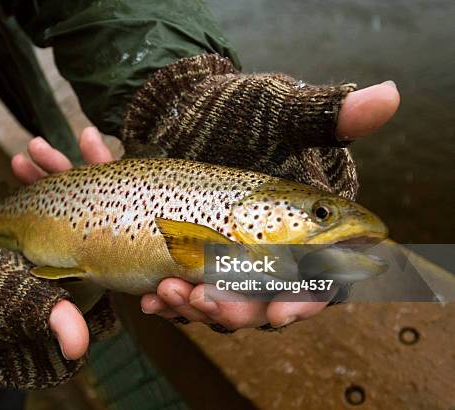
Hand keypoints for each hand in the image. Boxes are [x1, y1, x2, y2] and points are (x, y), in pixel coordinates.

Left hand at [12, 75, 399, 332]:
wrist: (188, 110)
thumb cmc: (242, 111)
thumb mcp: (280, 111)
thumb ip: (326, 115)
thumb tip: (387, 95)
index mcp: (304, 227)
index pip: (320, 278)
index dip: (306, 300)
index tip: (280, 310)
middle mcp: (269, 251)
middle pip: (264, 301)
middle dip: (238, 309)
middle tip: (208, 300)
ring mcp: (227, 259)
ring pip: (222, 304)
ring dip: (197, 308)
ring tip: (169, 292)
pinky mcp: (193, 260)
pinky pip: (186, 295)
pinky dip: (170, 301)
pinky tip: (151, 298)